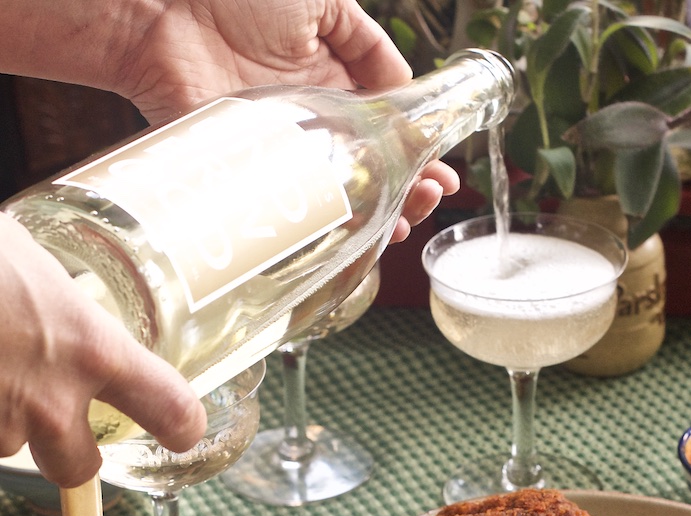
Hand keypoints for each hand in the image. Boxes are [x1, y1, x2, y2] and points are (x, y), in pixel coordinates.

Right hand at [0, 215, 207, 487]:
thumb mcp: (28, 262)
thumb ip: (58, 306)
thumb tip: (58, 307)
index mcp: (92, 348)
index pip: (171, 409)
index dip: (178, 425)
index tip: (178, 430)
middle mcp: (51, 400)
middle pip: (78, 468)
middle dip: (64, 449)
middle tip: (42, 408)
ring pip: (4, 446)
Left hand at [113, 0, 459, 236]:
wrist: (161, 11)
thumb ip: (365, 37)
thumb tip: (403, 86)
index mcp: (331, 79)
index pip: (385, 126)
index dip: (417, 148)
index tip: (441, 169)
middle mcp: (313, 121)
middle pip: (371, 167)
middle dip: (409, 186)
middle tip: (431, 197)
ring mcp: (286, 152)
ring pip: (345, 195)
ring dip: (383, 211)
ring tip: (406, 219)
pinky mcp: (256, 174)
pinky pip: (301, 210)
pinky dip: (336, 226)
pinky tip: (366, 232)